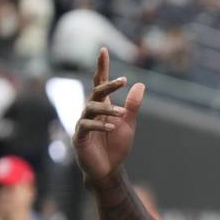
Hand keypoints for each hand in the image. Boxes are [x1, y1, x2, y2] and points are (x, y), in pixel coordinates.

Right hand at [73, 47, 144, 184]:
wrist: (108, 170)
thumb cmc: (116, 147)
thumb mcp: (128, 125)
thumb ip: (132, 106)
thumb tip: (140, 84)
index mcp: (102, 107)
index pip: (99, 83)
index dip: (101, 67)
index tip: (103, 49)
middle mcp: (90, 112)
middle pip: (96, 92)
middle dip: (107, 85)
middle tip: (122, 81)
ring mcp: (83, 124)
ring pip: (90, 108)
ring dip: (107, 109)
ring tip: (122, 114)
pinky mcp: (79, 138)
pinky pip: (85, 126)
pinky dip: (99, 125)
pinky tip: (111, 127)